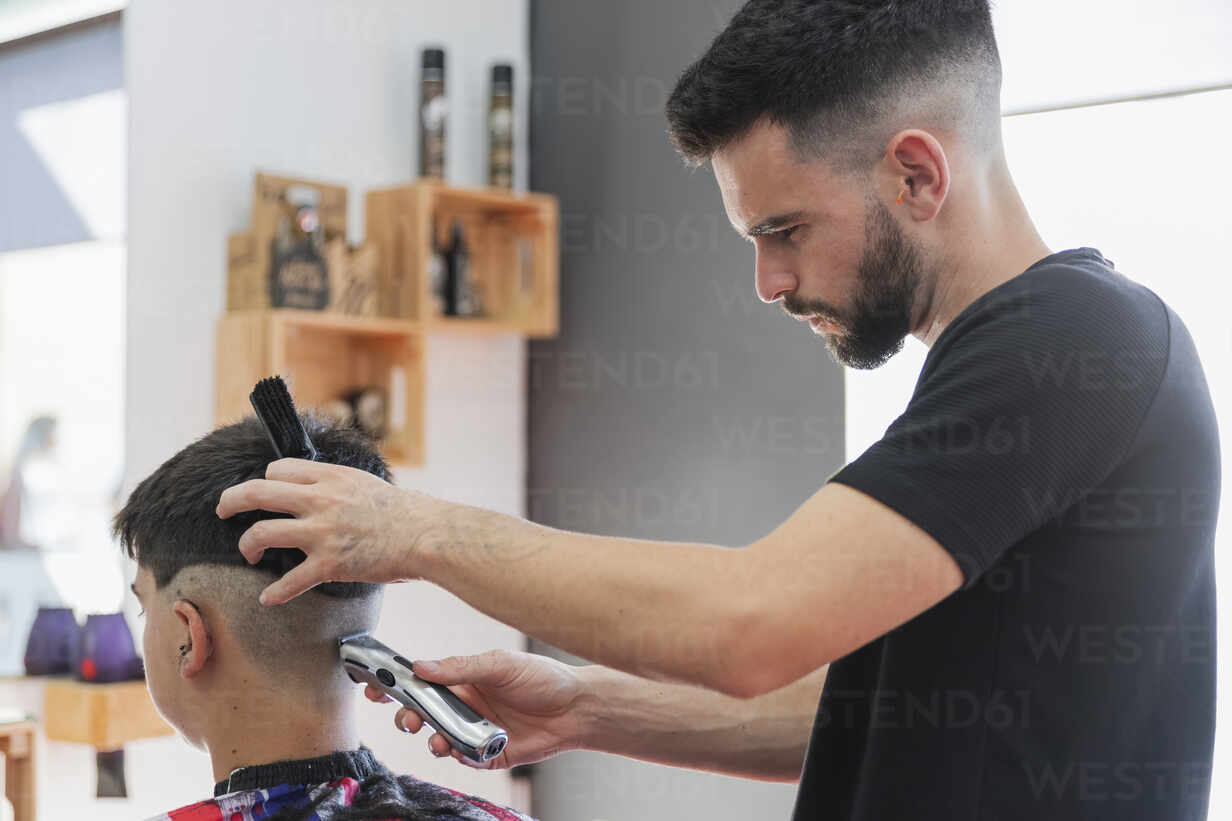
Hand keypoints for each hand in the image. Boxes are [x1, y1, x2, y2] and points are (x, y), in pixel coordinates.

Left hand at [216, 458, 444, 603]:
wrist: (426, 535)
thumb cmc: (403, 512)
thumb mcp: (365, 483)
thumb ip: (337, 485)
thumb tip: (317, 491)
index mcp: (331, 477)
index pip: (278, 470)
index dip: (266, 481)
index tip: (265, 494)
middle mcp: (321, 500)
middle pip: (256, 493)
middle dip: (230, 501)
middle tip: (223, 510)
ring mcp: (323, 532)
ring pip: (262, 533)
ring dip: (248, 546)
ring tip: (250, 554)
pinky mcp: (329, 563)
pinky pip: (289, 581)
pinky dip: (275, 593)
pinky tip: (268, 599)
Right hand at [363, 649, 587, 769]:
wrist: (576, 709)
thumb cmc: (542, 678)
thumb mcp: (501, 664)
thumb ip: (461, 667)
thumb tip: (420, 666)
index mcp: (464, 678)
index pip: (422, 680)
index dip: (397, 683)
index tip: (373, 685)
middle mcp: (464, 704)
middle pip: (422, 712)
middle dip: (406, 715)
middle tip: (407, 718)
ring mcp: (473, 729)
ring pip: (437, 737)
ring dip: (429, 738)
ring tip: (434, 736)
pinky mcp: (486, 753)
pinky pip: (460, 757)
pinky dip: (454, 754)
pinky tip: (458, 748)